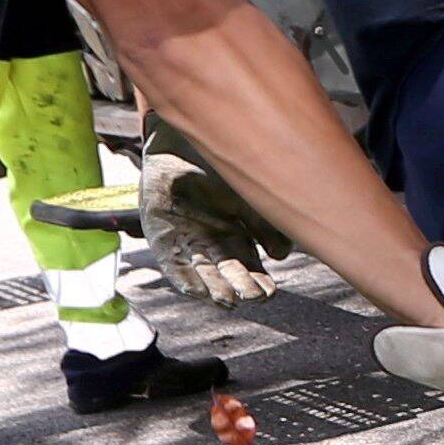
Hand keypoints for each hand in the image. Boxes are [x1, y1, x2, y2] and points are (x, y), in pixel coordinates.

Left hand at [126, 154, 281, 306]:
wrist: (180, 145)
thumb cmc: (215, 171)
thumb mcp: (245, 197)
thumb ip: (264, 224)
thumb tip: (281, 255)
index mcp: (237, 239)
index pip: (251, 269)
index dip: (259, 282)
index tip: (268, 293)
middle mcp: (213, 247)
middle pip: (229, 273)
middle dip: (239, 286)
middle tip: (250, 297)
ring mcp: (188, 244)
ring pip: (203, 272)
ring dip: (213, 288)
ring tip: (224, 299)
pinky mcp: (162, 240)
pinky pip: (173, 264)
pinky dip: (183, 277)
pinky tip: (194, 290)